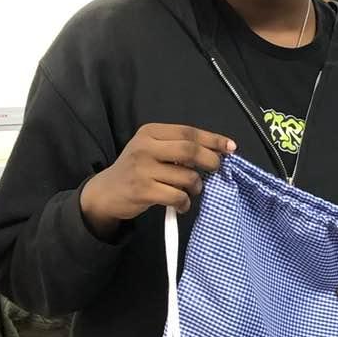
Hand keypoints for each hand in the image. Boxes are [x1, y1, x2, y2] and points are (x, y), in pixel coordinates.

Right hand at [80, 123, 236, 238]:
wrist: (106, 192)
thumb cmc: (137, 169)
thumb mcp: (152, 150)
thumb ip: (178, 147)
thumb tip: (217, 152)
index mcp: (150, 132)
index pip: (188, 132)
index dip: (213, 139)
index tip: (231, 147)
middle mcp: (145, 147)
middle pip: (190, 150)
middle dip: (210, 160)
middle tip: (216, 169)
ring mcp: (142, 169)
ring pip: (186, 176)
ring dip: (196, 186)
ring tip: (192, 190)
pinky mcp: (143, 191)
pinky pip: (177, 196)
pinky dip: (185, 202)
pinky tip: (181, 204)